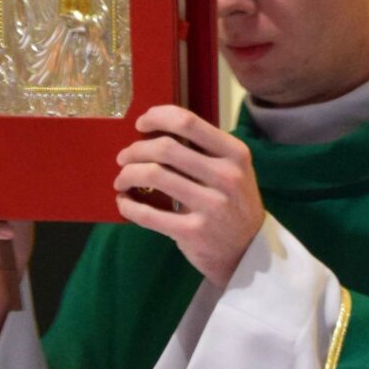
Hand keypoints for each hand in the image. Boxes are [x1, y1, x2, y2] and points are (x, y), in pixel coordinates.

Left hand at [112, 105, 265, 284]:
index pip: (188, 122)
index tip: (141, 123)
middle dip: (135, 150)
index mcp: (235, 153)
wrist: (247, 252)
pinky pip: (148, 214)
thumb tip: (156, 130)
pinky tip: (124, 202)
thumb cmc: (233, 204)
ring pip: (153, 176)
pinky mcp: (193, 232)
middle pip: (165, 148)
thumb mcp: (233, 170)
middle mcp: (226, 176)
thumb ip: (204, 150)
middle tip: (123, 157)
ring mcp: (211, 205)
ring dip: (128, 174)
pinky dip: (128, 205)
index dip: (157, 117)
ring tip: (122, 179)